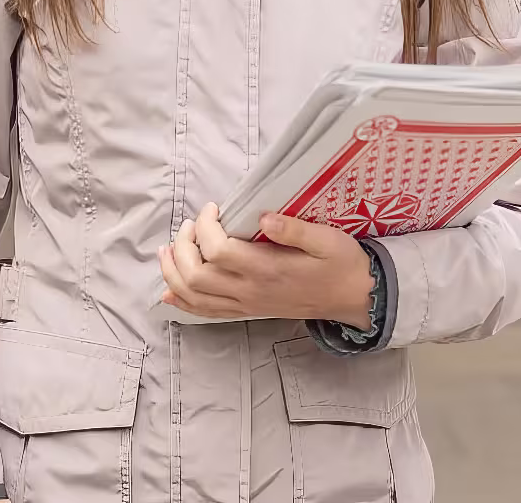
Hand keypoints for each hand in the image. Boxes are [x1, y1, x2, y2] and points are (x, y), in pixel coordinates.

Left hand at [156, 202, 374, 326]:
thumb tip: (263, 217)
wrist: (353, 298)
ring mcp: (247, 305)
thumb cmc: (340, 263)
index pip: (218, 251)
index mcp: (268, 270)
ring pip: (194, 297)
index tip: (213, 208)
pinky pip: (206, 312)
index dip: (205, 227)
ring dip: (173, 273)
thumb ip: (295, 229)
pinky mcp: (247, 311)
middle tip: (188, 224)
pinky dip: (183, 301)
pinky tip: (169, 290)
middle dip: (182, 247)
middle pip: (196, 276)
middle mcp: (251, 291)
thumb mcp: (327, 239)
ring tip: (168, 249)